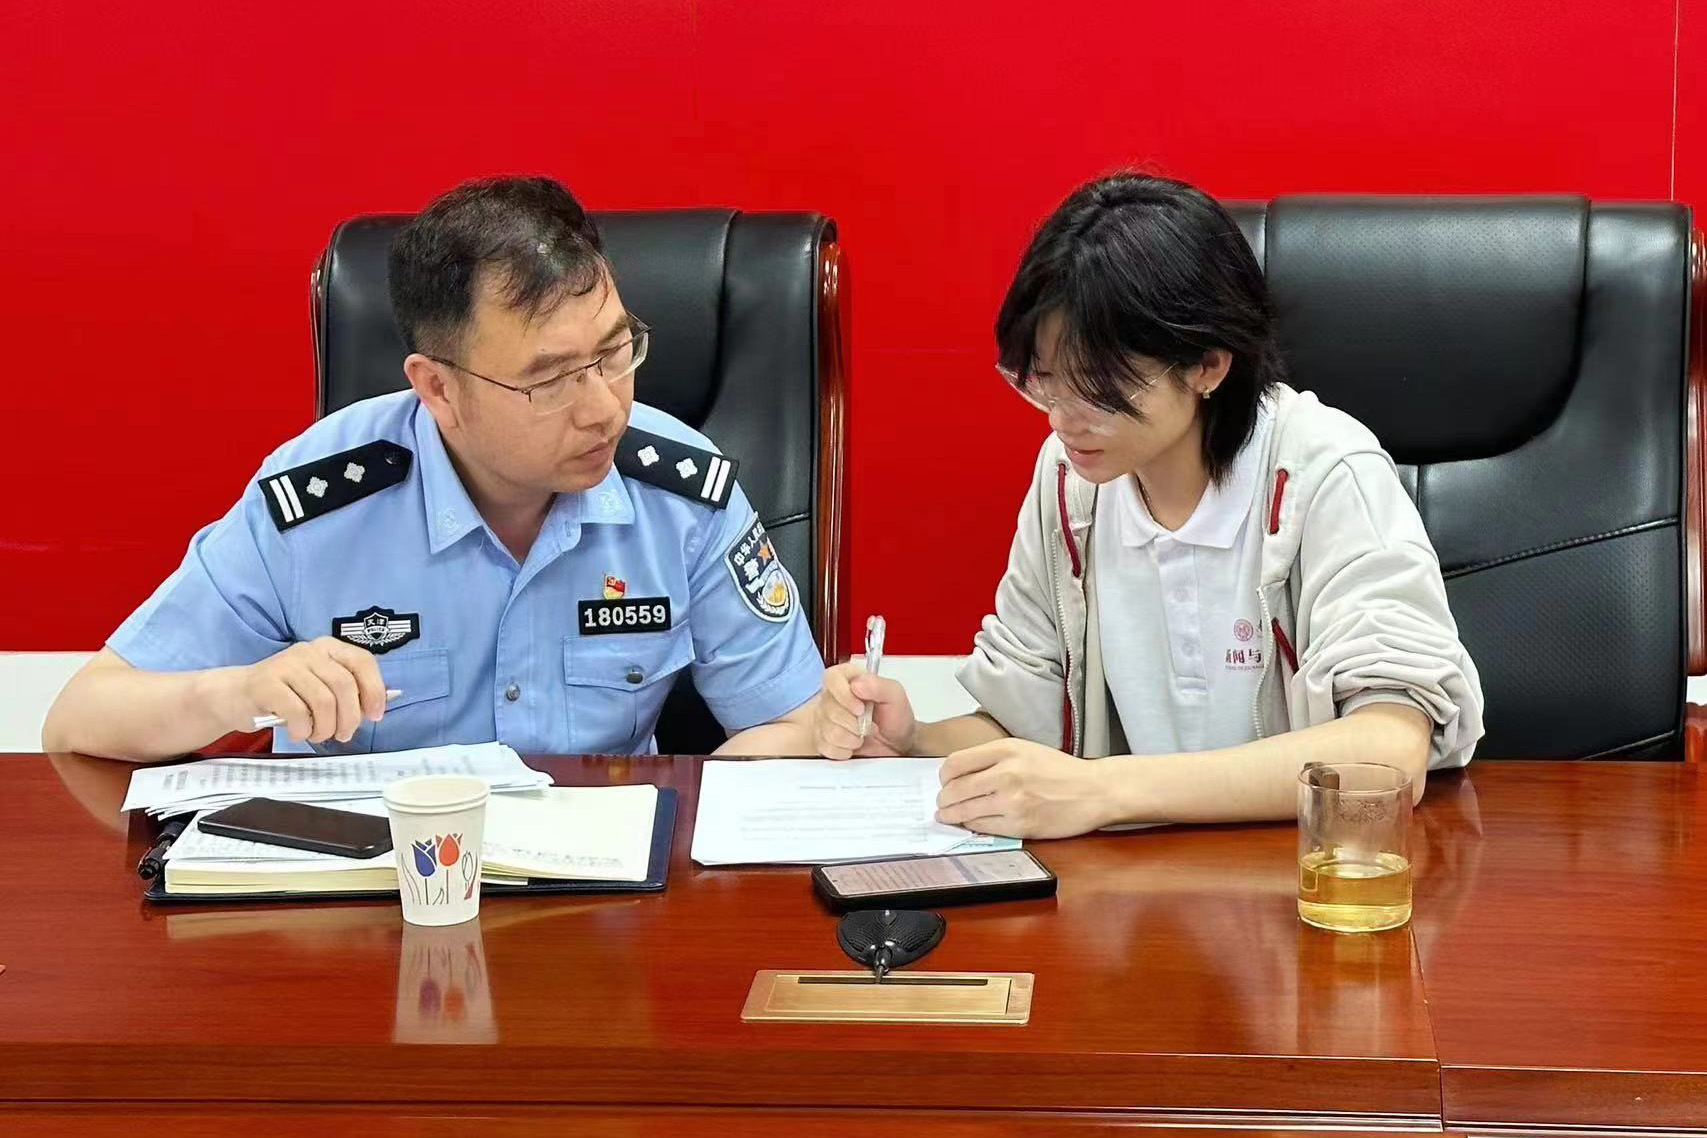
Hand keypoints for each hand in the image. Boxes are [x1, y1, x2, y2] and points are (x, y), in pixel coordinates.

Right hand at [218, 637, 387, 743]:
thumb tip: (375, 708)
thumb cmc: (285, 695)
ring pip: (324, 701)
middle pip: (344, 685)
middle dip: (350, 718)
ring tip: (317, 735)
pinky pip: (298, 712)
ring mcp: (286, 664)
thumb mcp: (319, 687)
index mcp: (328, 648)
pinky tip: (298, 732)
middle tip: (342, 735)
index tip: (375, 715)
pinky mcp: (266, 683)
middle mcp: (309, 651)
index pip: (362, 661)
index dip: (374, 690)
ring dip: (326, 728)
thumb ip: (346, 693)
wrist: (236, 696)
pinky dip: (304, 730)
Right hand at [812, 662, 917, 758]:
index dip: (844, 695)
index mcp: (849, 679)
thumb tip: (857, 683)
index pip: (832, 678)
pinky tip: (854, 744)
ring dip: (852, 738)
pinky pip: (827, 747)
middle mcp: (833, 696)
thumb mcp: (895, 696)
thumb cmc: (895, 718)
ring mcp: (825, 718)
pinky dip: (845, 750)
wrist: (897, 745)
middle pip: (829, 708)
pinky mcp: (823, 739)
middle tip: (868, 723)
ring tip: (863, 734)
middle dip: (854, 722)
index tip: (861, 708)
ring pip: (828, 730)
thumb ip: (879, 685)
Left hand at [936, 738, 1115, 838]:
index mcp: (1006, 750)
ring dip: (951, 816)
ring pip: (964, 812)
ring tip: (948, 816)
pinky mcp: (1020, 825)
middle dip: (944, 799)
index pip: (955, 763)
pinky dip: (971, 826)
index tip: (945, 782)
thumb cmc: (1060, 770)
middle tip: (943, 803)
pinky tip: (971, 823)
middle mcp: (1006, 774)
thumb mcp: (1024, 749)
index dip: (944, 777)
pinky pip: (982, 828)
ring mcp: (1012, 801)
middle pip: (955, 790)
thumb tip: (959, 773)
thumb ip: (992, 758)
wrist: (1094, 791)